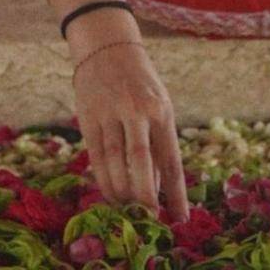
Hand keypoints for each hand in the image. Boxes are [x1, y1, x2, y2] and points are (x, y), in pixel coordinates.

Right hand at [72, 38, 188, 221]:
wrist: (108, 49)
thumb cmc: (141, 85)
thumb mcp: (159, 106)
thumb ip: (159, 143)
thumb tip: (158, 187)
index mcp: (161, 110)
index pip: (171, 158)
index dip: (176, 192)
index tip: (181, 219)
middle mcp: (137, 111)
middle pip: (141, 161)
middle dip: (146, 195)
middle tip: (149, 219)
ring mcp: (111, 113)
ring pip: (116, 161)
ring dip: (122, 191)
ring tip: (128, 210)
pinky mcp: (89, 117)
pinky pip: (97, 156)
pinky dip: (104, 179)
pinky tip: (111, 195)